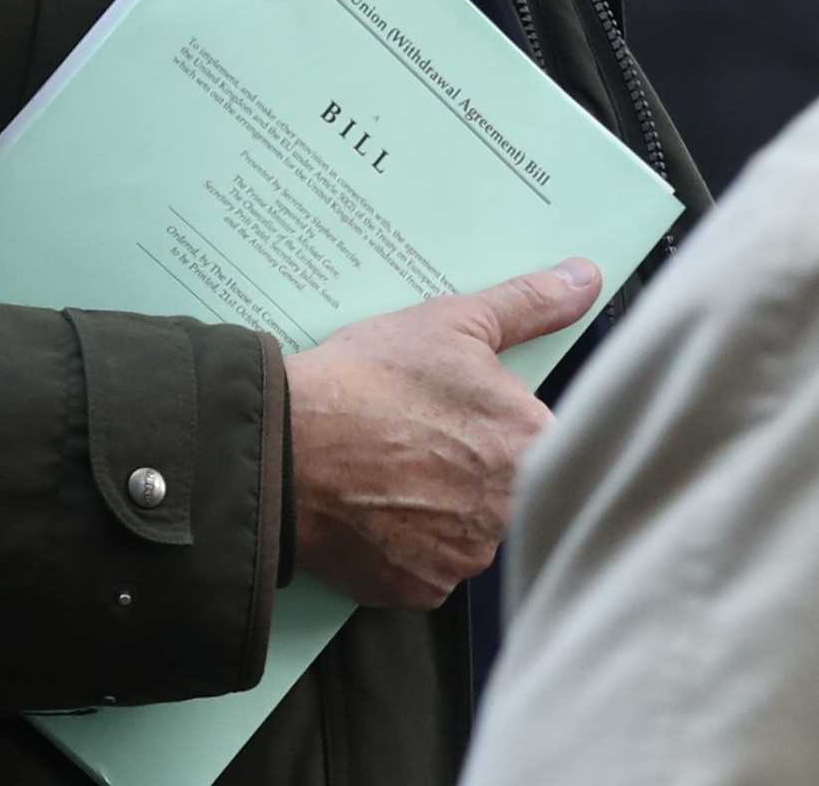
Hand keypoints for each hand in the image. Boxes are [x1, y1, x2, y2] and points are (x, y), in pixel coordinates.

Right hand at [286, 258, 601, 608]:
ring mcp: (464, 557)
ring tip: (389, 469)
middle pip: (510, 490)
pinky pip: (425, 566)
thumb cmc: (365, 381)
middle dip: (472, 466)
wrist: (280, 447)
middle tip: (419, 437)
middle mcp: (511, 513)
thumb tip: (584, 277)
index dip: (505, 424)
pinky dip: (404, 542)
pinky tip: (374, 506)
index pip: (550, 439)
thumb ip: (527, 305)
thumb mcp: (448, 323)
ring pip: (469, 531)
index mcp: (533, 444)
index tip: (465, 414)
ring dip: (441, 508)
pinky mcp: (417, 589)